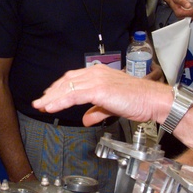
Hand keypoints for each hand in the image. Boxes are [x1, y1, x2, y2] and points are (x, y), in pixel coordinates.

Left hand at [32, 63, 171, 125]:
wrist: (152, 100)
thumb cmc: (138, 101)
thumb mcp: (111, 107)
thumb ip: (97, 112)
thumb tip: (86, 119)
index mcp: (99, 74)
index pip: (73, 79)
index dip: (59, 89)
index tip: (49, 97)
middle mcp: (96, 73)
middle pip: (67, 81)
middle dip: (51, 93)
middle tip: (40, 103)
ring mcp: (97, 80)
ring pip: (68, 88)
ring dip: (52, 98)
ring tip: (41, 106)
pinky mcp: (99, 89)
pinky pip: (74, 95)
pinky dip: (61, 101)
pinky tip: (52, 107)